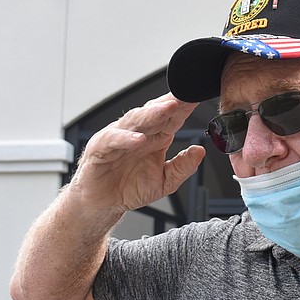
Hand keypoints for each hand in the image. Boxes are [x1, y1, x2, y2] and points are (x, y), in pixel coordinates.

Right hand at [69, 93, 205, 212]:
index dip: (183, 108)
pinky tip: (138, 139)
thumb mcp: (166, 181)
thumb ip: (182, 167)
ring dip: (150, 114)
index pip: (171, 118)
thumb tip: (199, 151)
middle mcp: (137, 134)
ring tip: (166, 109)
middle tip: (184, 97)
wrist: (103, 203)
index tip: (196, 99)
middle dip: (170, 104)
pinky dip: (125, 139)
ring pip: (134, 121)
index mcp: (155, 138)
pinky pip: (112, 141)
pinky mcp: (100, 149)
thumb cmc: (131, 188)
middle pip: (154, 114)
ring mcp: (118, 139)